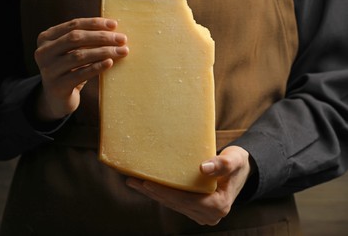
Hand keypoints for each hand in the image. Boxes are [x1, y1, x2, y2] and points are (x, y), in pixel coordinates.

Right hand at [34, 17, 128, 120]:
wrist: (57, 100)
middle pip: (75, 38)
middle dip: (101, 37)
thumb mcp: (72, 52)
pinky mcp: (58, 86)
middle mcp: (43, 52)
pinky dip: (97, 67)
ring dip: (103, 51)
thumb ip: (85, 40)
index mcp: (46, 38)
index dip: (95, 23)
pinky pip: (81, 74)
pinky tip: (110, 62)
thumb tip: (114, 30)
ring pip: (79, 55)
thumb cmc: (70, 71)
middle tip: (122, 39)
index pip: (73, 25)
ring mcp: (49, 70)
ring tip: (121, 51)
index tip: (114, 25)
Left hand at [126, 146, 252, 225]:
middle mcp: (210, 215)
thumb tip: (204, 168)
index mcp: (219, 205)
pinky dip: (161, 194)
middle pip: (176, 203)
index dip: (166, 191)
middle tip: (133, 180)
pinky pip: (175, 203)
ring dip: (153, 194)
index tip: (147, 183)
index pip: (186, 199)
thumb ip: (222, 164)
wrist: (242, 171)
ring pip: (173, 205)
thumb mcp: (235, 160)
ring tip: (134, 182)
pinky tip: (147, 186)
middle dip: (154, 192)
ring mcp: (202, 215)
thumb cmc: (238, 163)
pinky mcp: (196, 210)